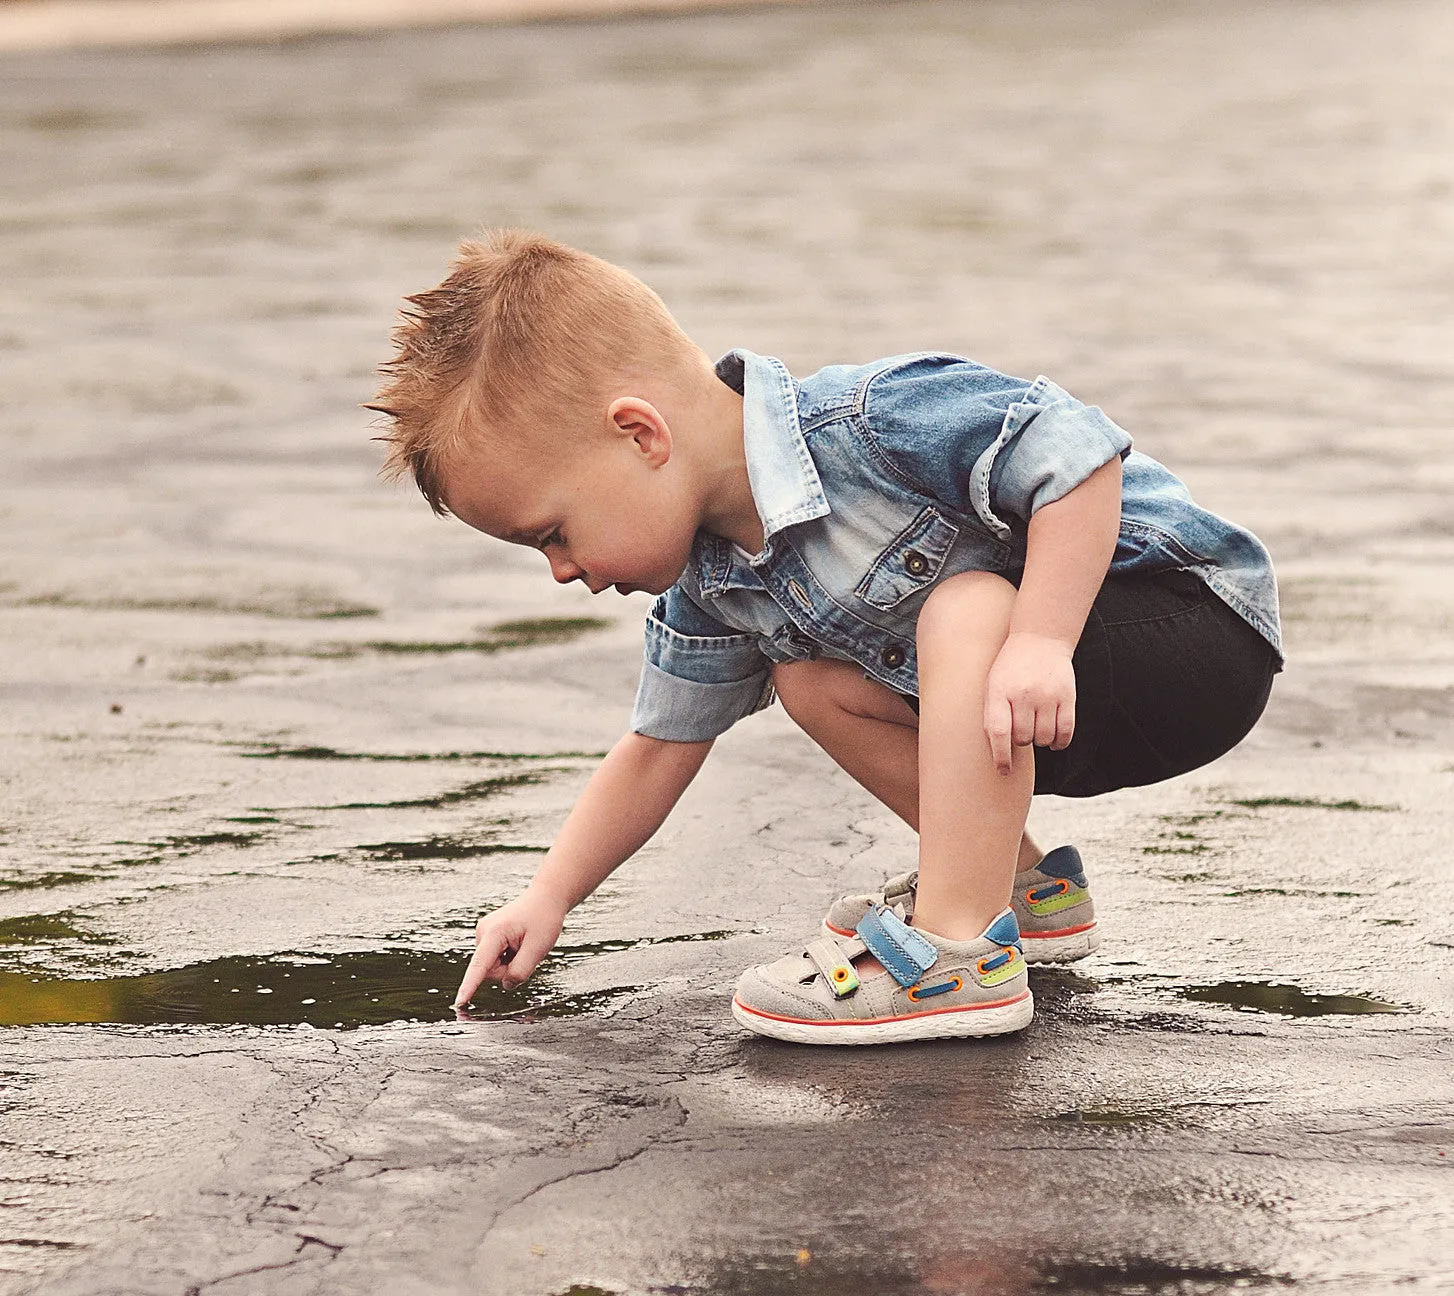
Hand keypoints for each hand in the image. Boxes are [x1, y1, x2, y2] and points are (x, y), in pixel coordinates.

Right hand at [452, 887, 566, 1007]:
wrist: (545, 898)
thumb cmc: (544, 918)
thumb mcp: (539, 948)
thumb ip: (521, 971)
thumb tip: (506, 985)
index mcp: (495, 932)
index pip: (480, 966)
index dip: (469, 986)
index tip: (459, 1002)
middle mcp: (484, 932)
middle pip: (489, 971)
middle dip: (508, 970)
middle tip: (527, 953)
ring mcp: (484, 934)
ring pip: (492, 967)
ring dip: (510, 963)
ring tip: (524, 945)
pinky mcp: (488, 937)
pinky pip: (495, 960)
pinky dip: (509, 958)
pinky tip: (519, 944)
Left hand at [983, 632, 1076, 775]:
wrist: (1040, 639)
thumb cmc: (1010, 668)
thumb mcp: (992, 686)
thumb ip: (992, 716)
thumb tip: (998, 751)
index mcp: (1000, 691)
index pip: (999, 732)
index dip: (1001, 756)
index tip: (1003, 771)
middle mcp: (1024, 694)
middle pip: (1024, 738)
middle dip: (1022, 740)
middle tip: (1022, 728)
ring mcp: (1048, 695)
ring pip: (1045, 738)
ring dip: (1040, 740)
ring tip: (1036, 726)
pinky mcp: (1068, 697)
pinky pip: (1066, 732)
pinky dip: (1060, 742)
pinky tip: (1054, 739)